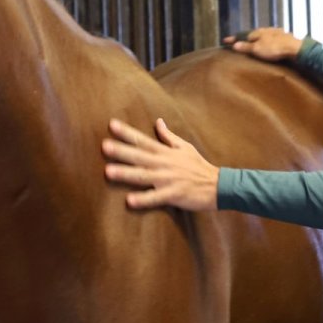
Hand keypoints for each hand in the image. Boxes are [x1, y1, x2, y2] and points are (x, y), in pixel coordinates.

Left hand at [102, 118, 218, 211]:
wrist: (218, 185)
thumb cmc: (199, 166)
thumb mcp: (185, 147)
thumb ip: (169, 136)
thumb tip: (158, 121)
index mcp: (165, 152)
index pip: (143, 140)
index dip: (127, 132)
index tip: (111, 125)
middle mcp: (164, 164)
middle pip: (139, 156)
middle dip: (121, 151)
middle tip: (104, 146)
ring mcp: (168, 179)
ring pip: (143, 175)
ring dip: (126, 173)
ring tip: (108, 172)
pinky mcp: (173, 194)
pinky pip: (156, 197)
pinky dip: (144, 199)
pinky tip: (129, 201)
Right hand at [222, 27, 302, 62]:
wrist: (294, 48)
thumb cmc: (274, 49)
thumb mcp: (257, 49)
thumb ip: (246, 47)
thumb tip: (234, 44)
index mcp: (257, 32)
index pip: (241, 35)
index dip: (233, 39)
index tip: (225, 40)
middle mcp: (265, 30)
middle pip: (252, 34)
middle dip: (245, 38)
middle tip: (238, 42)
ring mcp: (274, 32)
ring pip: (262, 35)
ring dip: (256, 38)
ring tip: (252, 43)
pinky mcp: (282, 36)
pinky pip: (270, 37)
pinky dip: (265, 40)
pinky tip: (267, 43)